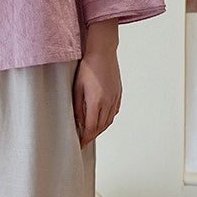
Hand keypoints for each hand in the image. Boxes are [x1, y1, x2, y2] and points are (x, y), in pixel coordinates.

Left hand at [73, 20, 121, 147]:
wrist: (103, 52)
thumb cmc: (87, 67)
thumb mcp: (77, 87)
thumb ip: (77, 107)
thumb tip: (78, 121)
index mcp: (96, 101)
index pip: (91, 128)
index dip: (85, 138)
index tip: (80, 144)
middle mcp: (108, 102)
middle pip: (101, 127)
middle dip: (92, 136)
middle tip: (84, 140)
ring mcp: (115, 98)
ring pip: (109, 121)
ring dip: (100, 129)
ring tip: (91, 132)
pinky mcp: (118, 94)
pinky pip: (114, 112)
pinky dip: (107, 119)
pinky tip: (102, 119)